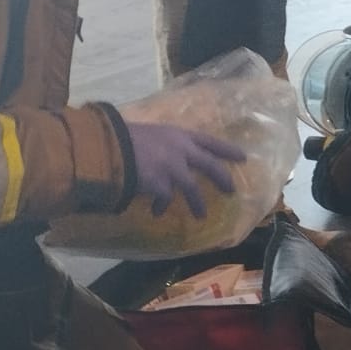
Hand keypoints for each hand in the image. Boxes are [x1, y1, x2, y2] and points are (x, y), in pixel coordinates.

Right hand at [127, 123, 245, 217]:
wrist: (107, 148)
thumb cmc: (122, 137)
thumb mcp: (148, 133)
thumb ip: (162, 145)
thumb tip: (163, 159)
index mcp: (178, 134)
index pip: (210, 141)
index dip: (227, 149)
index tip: (243, 157)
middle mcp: (181, 150)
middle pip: (210, 165)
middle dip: (222, 179)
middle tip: (231, 191)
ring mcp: (173, 167)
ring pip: (192, 188)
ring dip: (197, 203)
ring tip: (200, 216)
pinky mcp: (161, 184)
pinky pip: (166, 199)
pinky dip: (161, 206)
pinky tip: (157, 212)